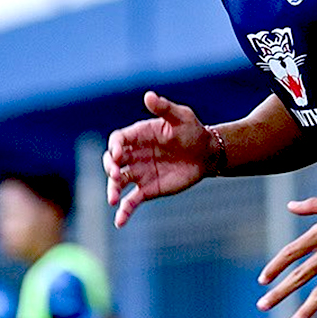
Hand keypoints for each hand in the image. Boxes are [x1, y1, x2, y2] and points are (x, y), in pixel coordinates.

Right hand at [103, 91, 212, 227]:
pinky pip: (131, 201)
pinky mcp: (147, 190)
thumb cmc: (193, 131)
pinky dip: (124, 211)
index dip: (114, 147)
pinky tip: (119, 222)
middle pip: (111, 161)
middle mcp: (134, 154)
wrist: (206, 154)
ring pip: (118, 182)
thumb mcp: (181, 117)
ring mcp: (139, 173)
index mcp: (138, 135)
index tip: (118, 154)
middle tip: (116, 175)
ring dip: (112, 190)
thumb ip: (164, 108)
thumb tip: (148, 95)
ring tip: (113, 199)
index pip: (118, 140)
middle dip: (109, 168)